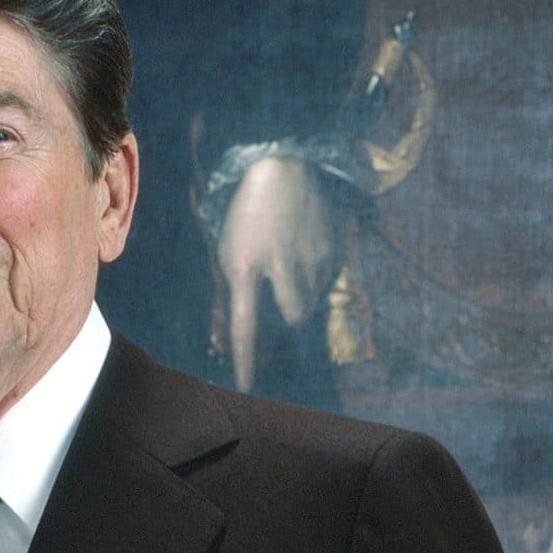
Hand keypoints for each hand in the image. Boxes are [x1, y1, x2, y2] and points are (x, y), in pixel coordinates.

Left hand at [212, 155, 337, 390]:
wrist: (281, 167)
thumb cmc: (245, 215)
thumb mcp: (226, 253)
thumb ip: (227, 298)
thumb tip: (222, 341)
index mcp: (243, 266)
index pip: (244, 325)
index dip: (245, 359)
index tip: (245, 385)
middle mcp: (278, 265)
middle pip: (292, 317)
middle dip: (290, 314)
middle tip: (282, 289)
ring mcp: (308, 256)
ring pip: (311, 300)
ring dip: (304, 294)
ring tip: (293, 264)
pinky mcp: (330, 247)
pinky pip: (326, 278)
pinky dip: (316, 273)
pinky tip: (305, 246)